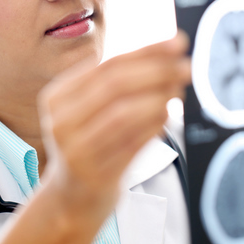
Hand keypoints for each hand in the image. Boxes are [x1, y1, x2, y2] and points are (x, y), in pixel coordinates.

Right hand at [38, 32, 190, 215]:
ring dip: (157, 98)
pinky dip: (152, 126)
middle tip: (186, 66)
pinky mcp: (93, 174)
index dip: (147, 51)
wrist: (71, 200)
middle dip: (157, 72)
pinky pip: (130, 144)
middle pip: (115, 85)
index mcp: (57, 97)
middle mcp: (61, 121)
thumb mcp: (90, 111)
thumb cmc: (89, 147)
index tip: (178, 43)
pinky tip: (167, 115)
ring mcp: (74, 149)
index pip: (109, 65)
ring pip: (123, 114)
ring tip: (179, 90)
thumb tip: (168, 54)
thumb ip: (118, 84)